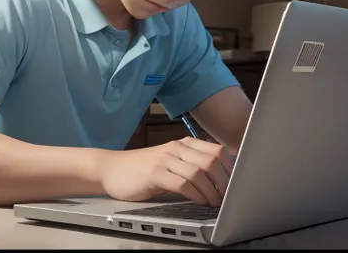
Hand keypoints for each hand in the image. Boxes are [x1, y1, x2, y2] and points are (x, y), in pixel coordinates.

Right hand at [100, 137, 234, 206]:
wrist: (112, 168)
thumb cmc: (143, 168)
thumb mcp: (171, 162)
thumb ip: (192, 165)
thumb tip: (221, 180)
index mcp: (184, 144)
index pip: (217, 151)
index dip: (231, 169)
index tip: (236, 184)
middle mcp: (176, 148)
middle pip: (212, 161)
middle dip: (224, 182)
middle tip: (227, 197)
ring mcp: (165, 159)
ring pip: (199, 172)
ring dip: (211, 191)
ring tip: (215, 202)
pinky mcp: (154, 173)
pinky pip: (182, 183)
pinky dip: (195, 194)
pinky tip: (198, 201)